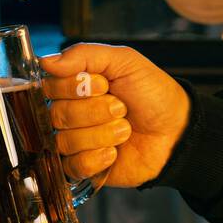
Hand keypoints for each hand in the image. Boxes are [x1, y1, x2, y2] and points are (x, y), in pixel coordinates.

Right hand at [39, 43, 190, 188]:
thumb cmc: (152, 94)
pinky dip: (98, 158)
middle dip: (95, 111)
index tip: (103, 84)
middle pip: (56, 114)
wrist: (177, 131)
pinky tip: (115, 152)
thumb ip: (84, 55)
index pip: (49, 86)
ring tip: (124, 130)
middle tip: (121, 108)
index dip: (75, 87)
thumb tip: (45, 61)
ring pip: (66, 141)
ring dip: (102, 134)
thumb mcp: (124, 61)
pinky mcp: (82, 167)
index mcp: (72, 85)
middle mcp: (68, 113)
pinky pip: (73, 165)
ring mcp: (73, 141)